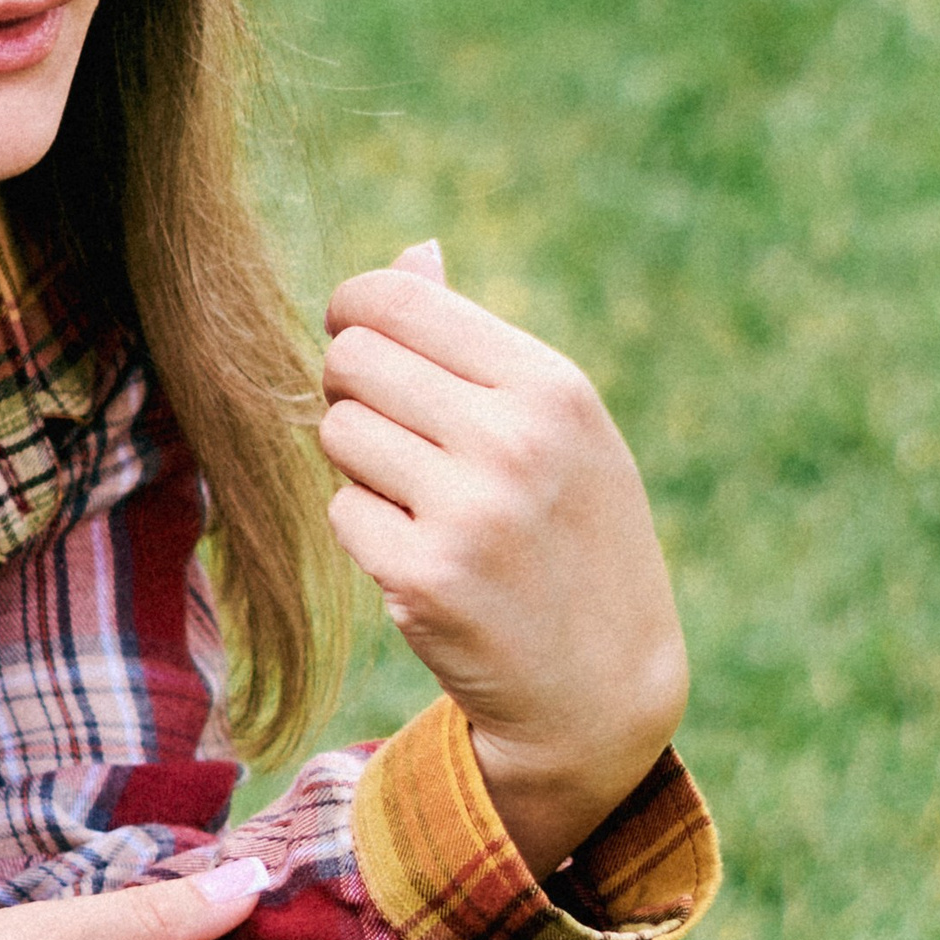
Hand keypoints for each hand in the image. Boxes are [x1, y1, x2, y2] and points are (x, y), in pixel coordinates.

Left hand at [320, 239, 687, 875]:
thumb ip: (474, 342)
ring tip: (420, 497)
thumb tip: (412, 256)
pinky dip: (366, 530)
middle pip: (351, 361)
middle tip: (389, 430)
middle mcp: (513, 440)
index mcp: (551, 385)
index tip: (358, 339)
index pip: (396, 301)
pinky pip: (342, 512)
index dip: (353, 313)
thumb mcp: (555, 427)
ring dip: (358, 463)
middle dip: (351, 388)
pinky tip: (422, 554)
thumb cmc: (572, 533)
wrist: (602, 683)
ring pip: (337, 434)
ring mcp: (468, 513)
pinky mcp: (423, 580)